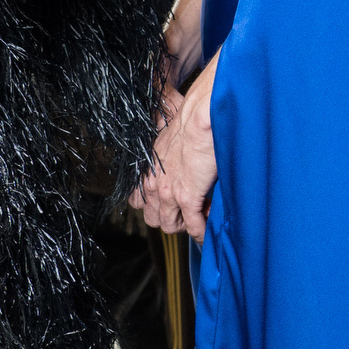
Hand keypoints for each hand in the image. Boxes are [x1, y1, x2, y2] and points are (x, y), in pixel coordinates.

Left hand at [129, 58, 218, 240]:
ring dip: (186, 226)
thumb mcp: (169, 135)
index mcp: (147, 169)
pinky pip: (193, 226)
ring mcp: (168, 193)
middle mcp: (152, 184)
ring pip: (170, 226)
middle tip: (188, 211)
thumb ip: (169, 149)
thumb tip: (179, 152)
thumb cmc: (189, 119)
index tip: (172, 202)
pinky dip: (202, 232)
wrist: (199, 117)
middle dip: (170, 219)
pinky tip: (210, 228)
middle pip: (152, 218)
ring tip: (201, 216)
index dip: (155, 205)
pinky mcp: (187, 197)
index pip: (138, 201)